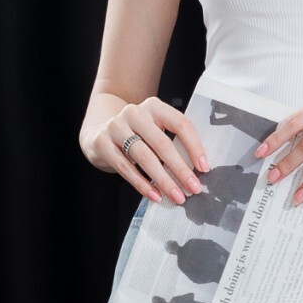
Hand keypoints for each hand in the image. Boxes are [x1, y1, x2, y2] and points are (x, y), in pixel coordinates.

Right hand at [83, 96, 209, 204]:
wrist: (98, 130)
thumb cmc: (136, 134)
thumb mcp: (155, 130)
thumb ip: (172, 142)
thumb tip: (196, 171)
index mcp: (154, 107)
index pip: (180, 124)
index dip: (194, 147)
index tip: (204, 168)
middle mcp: (135, 113)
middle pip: (162, 143)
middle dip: (180, 169)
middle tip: (193, 188)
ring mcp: (116, 126)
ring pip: (144, 157)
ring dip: (163, 180)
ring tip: (176, 196)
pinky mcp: (102, 142)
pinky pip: (125, 168)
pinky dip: (142, 184)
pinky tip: (154, 195)